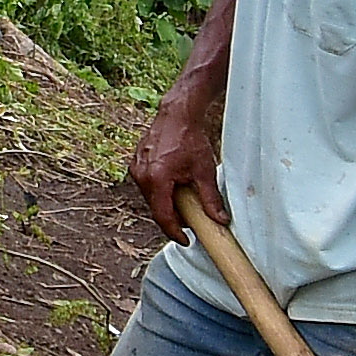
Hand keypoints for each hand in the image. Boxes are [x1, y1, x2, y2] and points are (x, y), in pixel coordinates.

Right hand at [129, 105, 221, 244]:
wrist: (177, 115)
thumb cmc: (190, 139)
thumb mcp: (204, 171)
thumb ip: (210, 199)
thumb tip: (220, 220)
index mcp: (156, 179)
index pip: (163, 216)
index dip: (174, 232)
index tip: (186, 241)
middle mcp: (141, 175)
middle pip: (156, 208)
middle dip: (172, 218)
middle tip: (190, 222)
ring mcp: (136, 169)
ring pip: (150, 198)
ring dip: (165, 204)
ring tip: (184, 202)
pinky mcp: (135, 163)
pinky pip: (146, 185)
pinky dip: (160, 191)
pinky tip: (174, 187)